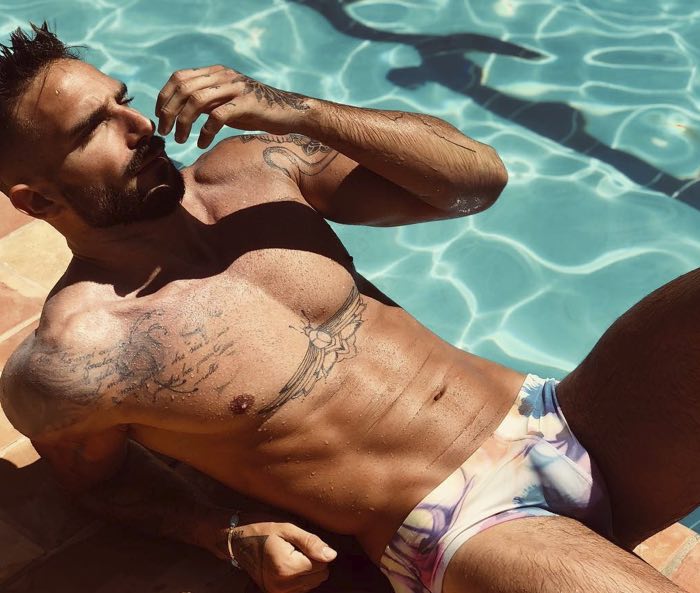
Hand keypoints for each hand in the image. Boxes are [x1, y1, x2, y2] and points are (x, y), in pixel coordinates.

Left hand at [155, 65, 312, 148]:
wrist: (289, 112)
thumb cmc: (256, 111)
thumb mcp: (227, 101)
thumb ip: (206, 100)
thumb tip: (179, 110)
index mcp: (216, 72)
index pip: (179, 77)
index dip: (164, 97)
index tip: (160, 118)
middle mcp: (223, 76)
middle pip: (183, 89)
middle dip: (169, 112)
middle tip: (165, 132)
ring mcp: (235, 88)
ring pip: (196, 101)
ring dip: (183, 122)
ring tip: (180, 140)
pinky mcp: (246, 103)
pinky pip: (217, 116)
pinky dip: (205, 132)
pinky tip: (202, 144)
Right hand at [230, 521, 336, 592]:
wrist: (237, 542)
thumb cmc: (262, 531)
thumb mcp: (287, 529)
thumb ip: (311, 542)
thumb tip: (331, 555)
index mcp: (287, 568)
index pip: (322, 565)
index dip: (317, 551)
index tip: (301, 542)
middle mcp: (283, 585)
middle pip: (319, 576)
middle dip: (314, 561)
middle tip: (297, 548)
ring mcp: (279, 592)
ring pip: (312, 584)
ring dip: (308, 570)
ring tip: (292, 555)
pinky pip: (301, 588)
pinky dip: (301, 577)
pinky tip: (290, 565)